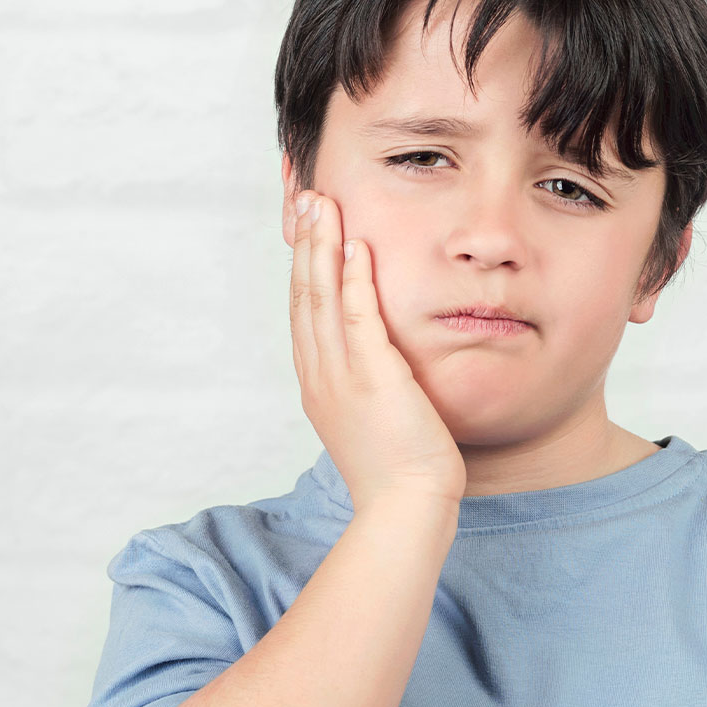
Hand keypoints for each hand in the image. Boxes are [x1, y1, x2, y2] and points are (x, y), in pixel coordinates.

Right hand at [288, 189, 465, 516]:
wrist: (404, 508)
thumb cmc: (397, 471)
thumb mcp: (370, 418)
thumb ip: (365, 383)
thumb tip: (373, 364)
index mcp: (317, 383)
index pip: (303, 312)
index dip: (301, 267)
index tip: (305, 230)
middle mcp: (320, 374)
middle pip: (303, 295)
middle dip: (304, 244)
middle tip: (305, 199)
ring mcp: (341, 375)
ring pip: (322, 298)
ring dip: (321, 247)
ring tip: (322, 206)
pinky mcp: (372, 377)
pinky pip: (358, 318)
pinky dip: (353, 280)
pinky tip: (355, 247)